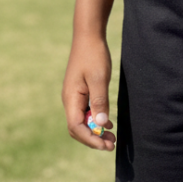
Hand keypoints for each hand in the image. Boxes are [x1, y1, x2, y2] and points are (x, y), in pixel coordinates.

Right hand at [62, 36, 115, 150]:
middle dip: (93, 138)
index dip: (90, 139)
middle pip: (78, 128)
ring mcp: (75, 96)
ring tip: (112, 138)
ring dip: (95, 130)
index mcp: (71, 98)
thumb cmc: (94, 55)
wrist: (89, 36)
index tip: (106, 145)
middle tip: (111, 145)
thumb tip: (100, 124)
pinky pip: (86, 111)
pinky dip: (96, 120)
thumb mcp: (99, 79)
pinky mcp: (81, 91)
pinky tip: (108, 123)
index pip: (76, 127)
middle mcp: (70, 100)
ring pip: (82, 121)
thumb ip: (99, 101)